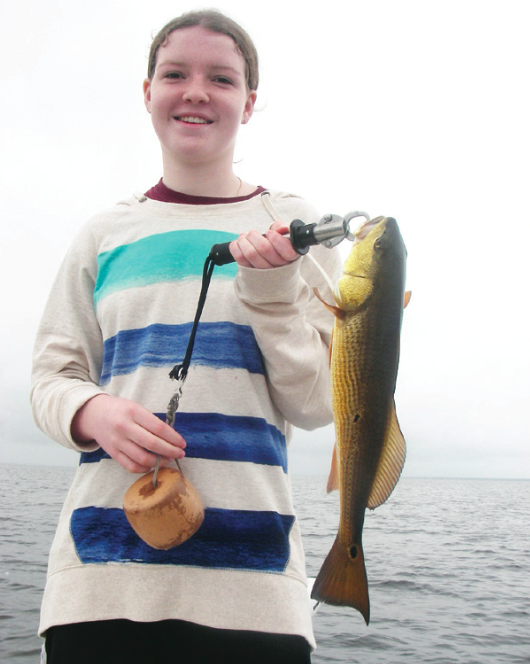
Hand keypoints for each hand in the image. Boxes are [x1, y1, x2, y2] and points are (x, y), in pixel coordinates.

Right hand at [71, 394, 185, 472]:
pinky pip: (131, 466)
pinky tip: (152, 465)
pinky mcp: (112, 453)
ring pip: (142, 458)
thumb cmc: (120, 410)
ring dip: (159, 462)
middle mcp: (124, 427)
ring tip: (168, 460)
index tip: (182, 443)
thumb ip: (151, 421)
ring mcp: (117, 442)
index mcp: (133, 412)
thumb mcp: (136, 407)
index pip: (158, 427)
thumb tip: (171, 437)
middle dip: (170, 451)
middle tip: (180, 453)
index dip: (173, 437)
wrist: (94, 414)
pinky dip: (144, 468)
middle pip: (152, 444)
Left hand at [229, 222, 299, 268]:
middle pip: (264, 248)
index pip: (287, 251)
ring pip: (250, 253)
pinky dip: (236, 247)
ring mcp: (264, 274)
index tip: (269, 233)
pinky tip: (239, 243)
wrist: (270, 268)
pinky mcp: (250, 274)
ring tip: (244, 237)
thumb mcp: (282, 236)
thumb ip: (281, 228)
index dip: (276, 239)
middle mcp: (279, 268)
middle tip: (252, 233)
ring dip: (244, 240)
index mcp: (291, 258)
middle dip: (254, 235)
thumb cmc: (276, 249)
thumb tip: (281, 228)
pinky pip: (240, 259)